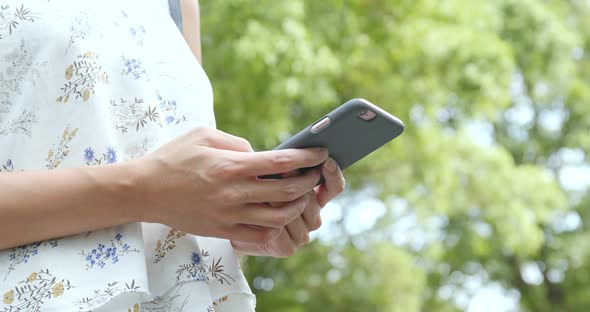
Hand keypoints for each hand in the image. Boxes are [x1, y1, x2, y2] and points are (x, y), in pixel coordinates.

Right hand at [131, 127, 328, 243]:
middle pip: (286, 192)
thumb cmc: (173, 157)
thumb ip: (237, 142)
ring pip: (278, 216)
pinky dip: (276, 225)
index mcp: (231, 165)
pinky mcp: (222, 231)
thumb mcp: (203, 135)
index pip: (281, 163)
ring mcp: (229, 215)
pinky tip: (279, 214)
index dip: (307, 158)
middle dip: (308, 183)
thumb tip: (260, 154)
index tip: (321, 153)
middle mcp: (233, 192)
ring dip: (297, 206)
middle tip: (316, 175)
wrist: (143, 191)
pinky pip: (260, 234)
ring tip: (301, 196)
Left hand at [231, 157, 344, 256]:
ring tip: (261, 192)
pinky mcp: (287, 249)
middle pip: (310, 198)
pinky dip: (267, 221)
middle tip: (280, 171)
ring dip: (277, 201)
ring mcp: (302, 236)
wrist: (234, 225)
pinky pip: (281, 231)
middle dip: (294, 183)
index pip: (334, 187)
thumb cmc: (252, 192)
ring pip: (295, 214)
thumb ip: (286, 168)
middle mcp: (312, 219)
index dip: (332, 174)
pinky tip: (256, 214)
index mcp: (315, 199)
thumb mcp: (270, 175)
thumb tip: (291, 162)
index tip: (326, 160)